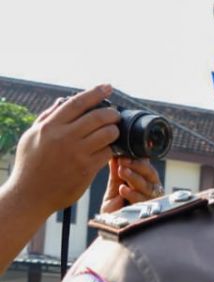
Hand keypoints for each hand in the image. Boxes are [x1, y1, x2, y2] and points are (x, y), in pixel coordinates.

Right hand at [8, 84, 119, 214]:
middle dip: (112, 114)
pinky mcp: (86, 169)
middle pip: (98, 117)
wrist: (29, 195)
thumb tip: (61, 102)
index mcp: (49, 126)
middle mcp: (64, 137)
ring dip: (115, 131)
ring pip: (107, 134)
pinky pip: (108, 153)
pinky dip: (113, 149)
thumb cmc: (29, 166)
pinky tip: (114, 148)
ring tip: (114, 132)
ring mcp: (77, 153)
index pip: (77, 103)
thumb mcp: (31, 138)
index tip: (108, 87)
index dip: (95, 92)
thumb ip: (46, 118)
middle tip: (116, 115)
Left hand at [101, 157, 162, 212]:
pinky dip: (133, 194)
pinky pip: (144, 200)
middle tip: (123, 162)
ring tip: (122, 172)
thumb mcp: (113, 189)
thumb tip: (114, 156)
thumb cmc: (114, 210)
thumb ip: (115, 174)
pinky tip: (123, 189)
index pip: (145, 167)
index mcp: (144, 182)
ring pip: (148, 186)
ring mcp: (152, 201)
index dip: (137, 160)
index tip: (124, 156)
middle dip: (137, 167)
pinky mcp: (150, 212)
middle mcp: (151, 190)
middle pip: (151, 174)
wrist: (111, 230)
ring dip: (134, 177)